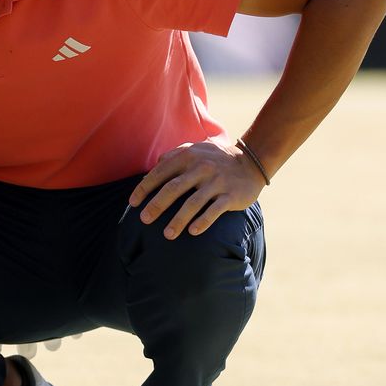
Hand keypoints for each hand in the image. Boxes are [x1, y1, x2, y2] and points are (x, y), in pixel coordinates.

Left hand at [128, 140, 265, 238]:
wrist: (251, 162)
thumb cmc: (215, 159)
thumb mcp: (195, 150)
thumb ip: (174, 156)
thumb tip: (153, 166)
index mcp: (188, 156)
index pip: (160, 172)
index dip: (145, 188)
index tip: (133, 203)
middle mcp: (201, 168)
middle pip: (173, 188)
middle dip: (157, 205)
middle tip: (144, 220)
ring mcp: (217, 182)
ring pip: (193, 203)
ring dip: (178, 220)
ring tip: (167, 235)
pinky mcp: (231, 195)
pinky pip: (215, 210)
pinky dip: (203, 221)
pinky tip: (193, 232)